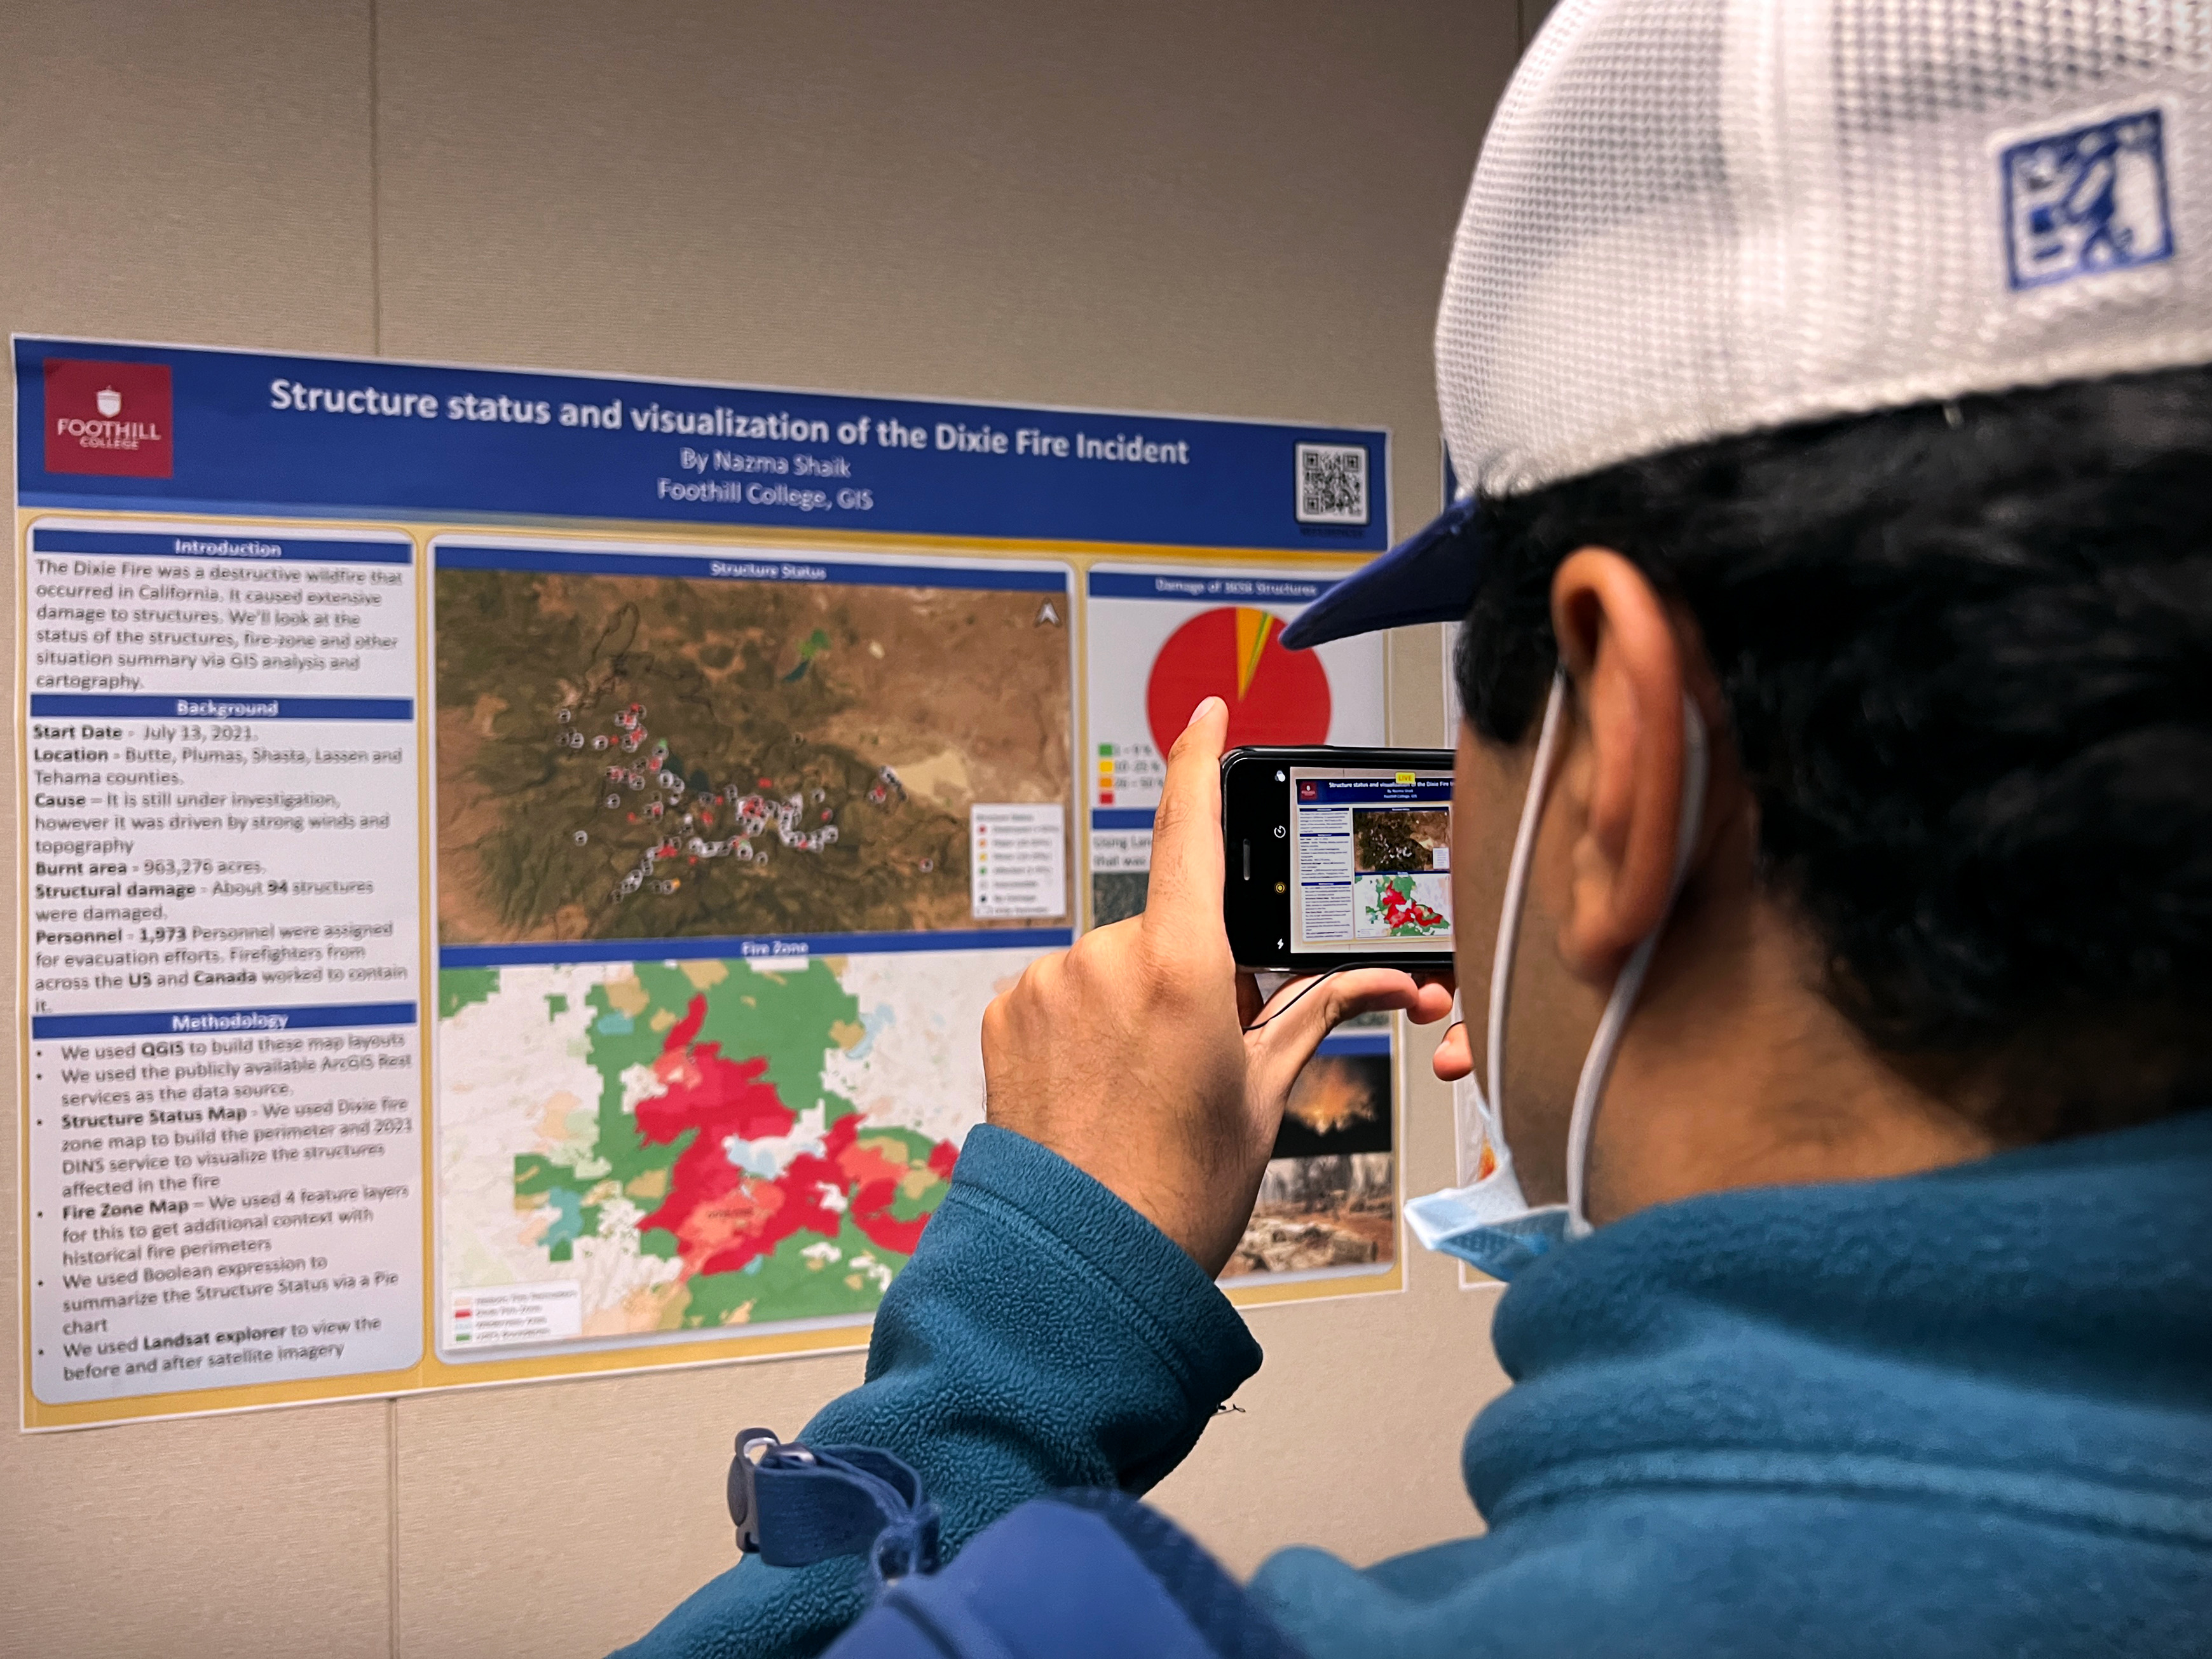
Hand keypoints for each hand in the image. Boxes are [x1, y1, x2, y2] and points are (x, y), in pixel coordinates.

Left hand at [982, 696, 1455, 1275]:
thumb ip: (1317, 1013)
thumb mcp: (1265, 1094)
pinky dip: (1082, 1022)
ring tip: (1139, 1091)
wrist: (1080, 1265)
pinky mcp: (1004, 1011)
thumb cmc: (1181, 1191)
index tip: (1207, 711)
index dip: (1201, 758)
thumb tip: (1395, 982)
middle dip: (1189, 972)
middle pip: (1165, 927)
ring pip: (1110, 964)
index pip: (1193, 828)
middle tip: (1198, 1060)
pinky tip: (1093, 1088)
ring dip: (1131, 1003)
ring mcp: (1046, 983)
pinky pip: (1060, 991)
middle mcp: (1104, 956)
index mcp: (1182, 965)